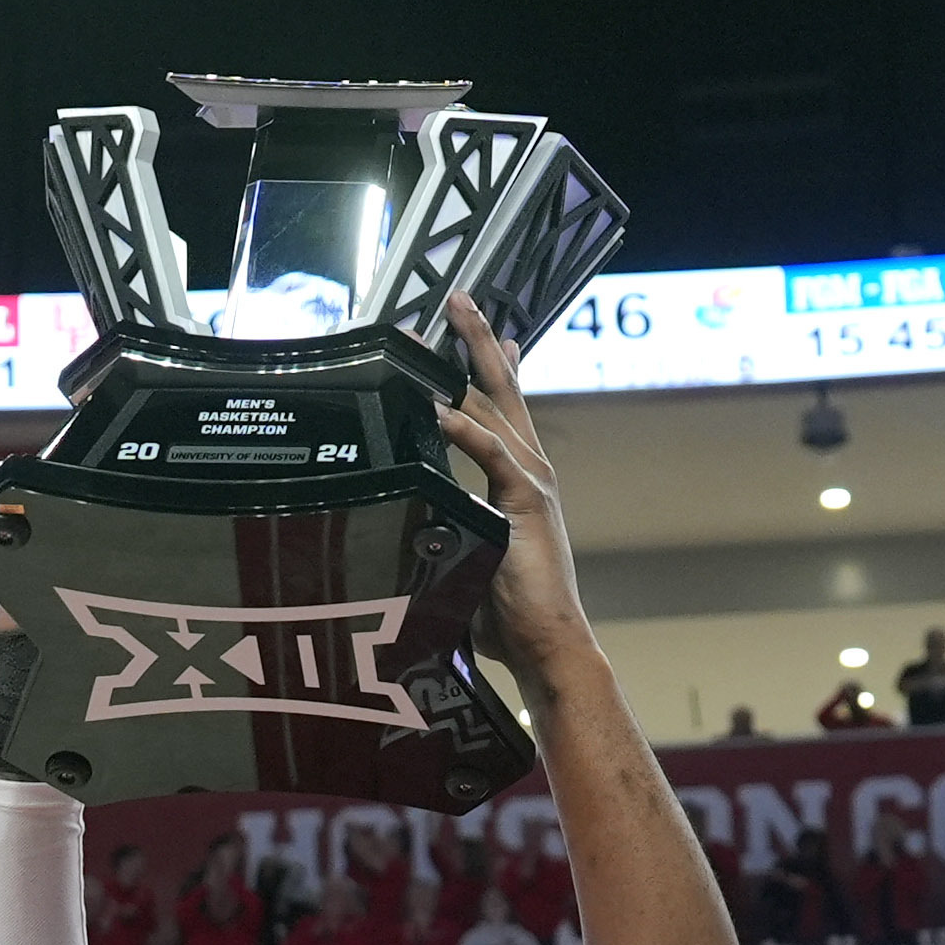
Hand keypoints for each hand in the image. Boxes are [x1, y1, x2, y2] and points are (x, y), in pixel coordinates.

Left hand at [433, 294, 593, 683]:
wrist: (546, 646)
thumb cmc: (507, 616)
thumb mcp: (467, 558)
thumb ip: (441, 530)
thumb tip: (398, 527)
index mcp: (518, 482)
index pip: (499, 412)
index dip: (481, 369)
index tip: (464, 334)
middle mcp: (531, 472)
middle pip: (503, 391)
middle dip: (479, 342)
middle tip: (459, 299)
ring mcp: (532, 484)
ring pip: (496, 408)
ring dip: (467, 364)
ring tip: (446, 324)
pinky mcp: (526, 505)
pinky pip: (491, 454)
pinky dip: (463, 428)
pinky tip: (437, 405)